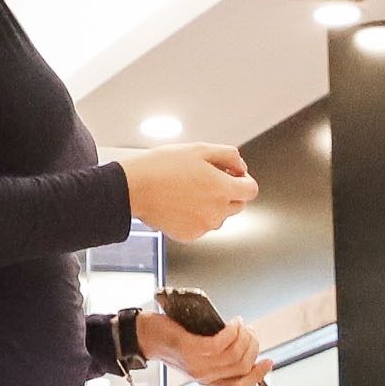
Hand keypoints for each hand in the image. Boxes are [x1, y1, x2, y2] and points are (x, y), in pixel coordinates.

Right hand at [118, 143, 255, 240]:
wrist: (133, 188)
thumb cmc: (162, 167)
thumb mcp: (199, 149)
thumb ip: (228, 155)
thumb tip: (241, 167)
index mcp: (222, 189)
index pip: (251, 190)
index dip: (244, 180)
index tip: (233, 176)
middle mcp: (216, 212)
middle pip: (238, 205)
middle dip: (228, 192)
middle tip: (206, 181)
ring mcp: (203, 226)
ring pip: (219, 217)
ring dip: (211, 205)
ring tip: (188, 191)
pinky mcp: (189, 236)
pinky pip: (201, 226)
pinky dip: (195, 217)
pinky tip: (179, 203)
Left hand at [153, 309, 269, 385]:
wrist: (144, 337)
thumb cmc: (169, 341)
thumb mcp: (196, 355)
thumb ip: (216, 356)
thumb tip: (241, 344)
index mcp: (208, 379)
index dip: (259, 375)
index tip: (268, 361)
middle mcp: (205, 375)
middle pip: (243, 365)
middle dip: (253, 345)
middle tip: (250, 331)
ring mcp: (198, 364)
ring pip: (235, 353)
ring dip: (244, 335)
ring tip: (241, 324)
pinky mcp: (192, 349)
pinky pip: (222, 343)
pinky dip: (232, 331)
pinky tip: (232, 323)